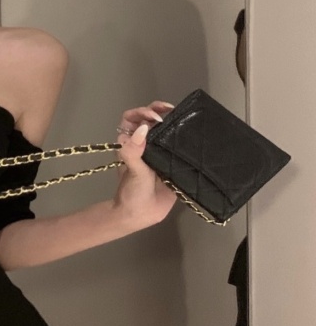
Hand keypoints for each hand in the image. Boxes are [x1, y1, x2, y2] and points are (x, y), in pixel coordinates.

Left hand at [113, 100, 177, 227]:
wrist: (141, 215)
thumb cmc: (131, 193)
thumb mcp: (132, 170)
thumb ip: (133, 151)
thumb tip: (142, 128)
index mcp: (131, 144)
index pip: (131, 119)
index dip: (140, 113)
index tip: (153, 117)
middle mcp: (144, 145)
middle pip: (150, 120)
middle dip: (158, 111)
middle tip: (170, 110)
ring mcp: (159, 153)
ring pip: (165, 131)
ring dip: (173, 122)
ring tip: (184, 118)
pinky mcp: (173, 163)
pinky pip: (179, 147)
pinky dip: (186, 139)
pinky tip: (194, 136)